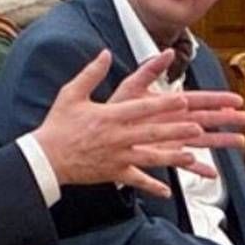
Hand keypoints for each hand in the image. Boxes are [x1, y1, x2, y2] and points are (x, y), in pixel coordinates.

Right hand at [31, 50, 244, 196]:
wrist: (45, 158)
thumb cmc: (58, 125)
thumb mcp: (71, 94)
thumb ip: (91, 73)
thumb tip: (104, 53)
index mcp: (109, 116)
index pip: (142, 108)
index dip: (164, 103)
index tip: (183, 99)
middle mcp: (117, 137)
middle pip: (152, 132)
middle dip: (177, 130)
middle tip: (198, 127)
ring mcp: (117, 157)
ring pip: (150, 158)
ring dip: (172, 157)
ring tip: (192, 156)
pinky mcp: (113, 173)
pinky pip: (136, 181)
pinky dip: (152, 186)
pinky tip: (167, 192)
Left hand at [104, 52, 244, 180]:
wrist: (101, 132)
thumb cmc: (115, 107)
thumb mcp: (132, 86)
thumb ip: (150, 69)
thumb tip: (168, 52)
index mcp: (170, 104)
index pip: (200, 99)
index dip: (218, 99)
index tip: (236, 99)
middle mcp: (175, 121)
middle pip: (207, 120)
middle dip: (227, 119)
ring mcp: (172, 139)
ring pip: (202, 141)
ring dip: (221, 141)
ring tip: (239, 142)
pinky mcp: (165, 155)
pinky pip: (185, 164)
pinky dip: (199, 169)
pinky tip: (212, 174)